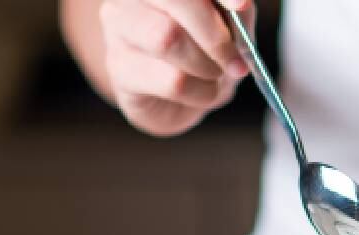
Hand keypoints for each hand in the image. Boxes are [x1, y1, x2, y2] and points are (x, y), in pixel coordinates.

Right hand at [98, 0, 254, 136]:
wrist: (179, 100)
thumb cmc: (203, 55)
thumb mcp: (229, 29)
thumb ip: (236, 13)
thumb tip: (240, 5)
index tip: (241, 5)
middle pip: (175, 0)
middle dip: (214, 35)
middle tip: (236, 62)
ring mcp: (118, 29)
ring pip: (167, 39)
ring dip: (206, 65)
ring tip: (214, 75)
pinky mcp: (120, 69)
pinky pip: (172, 81)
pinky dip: (201, 92)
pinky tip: (200, 92)